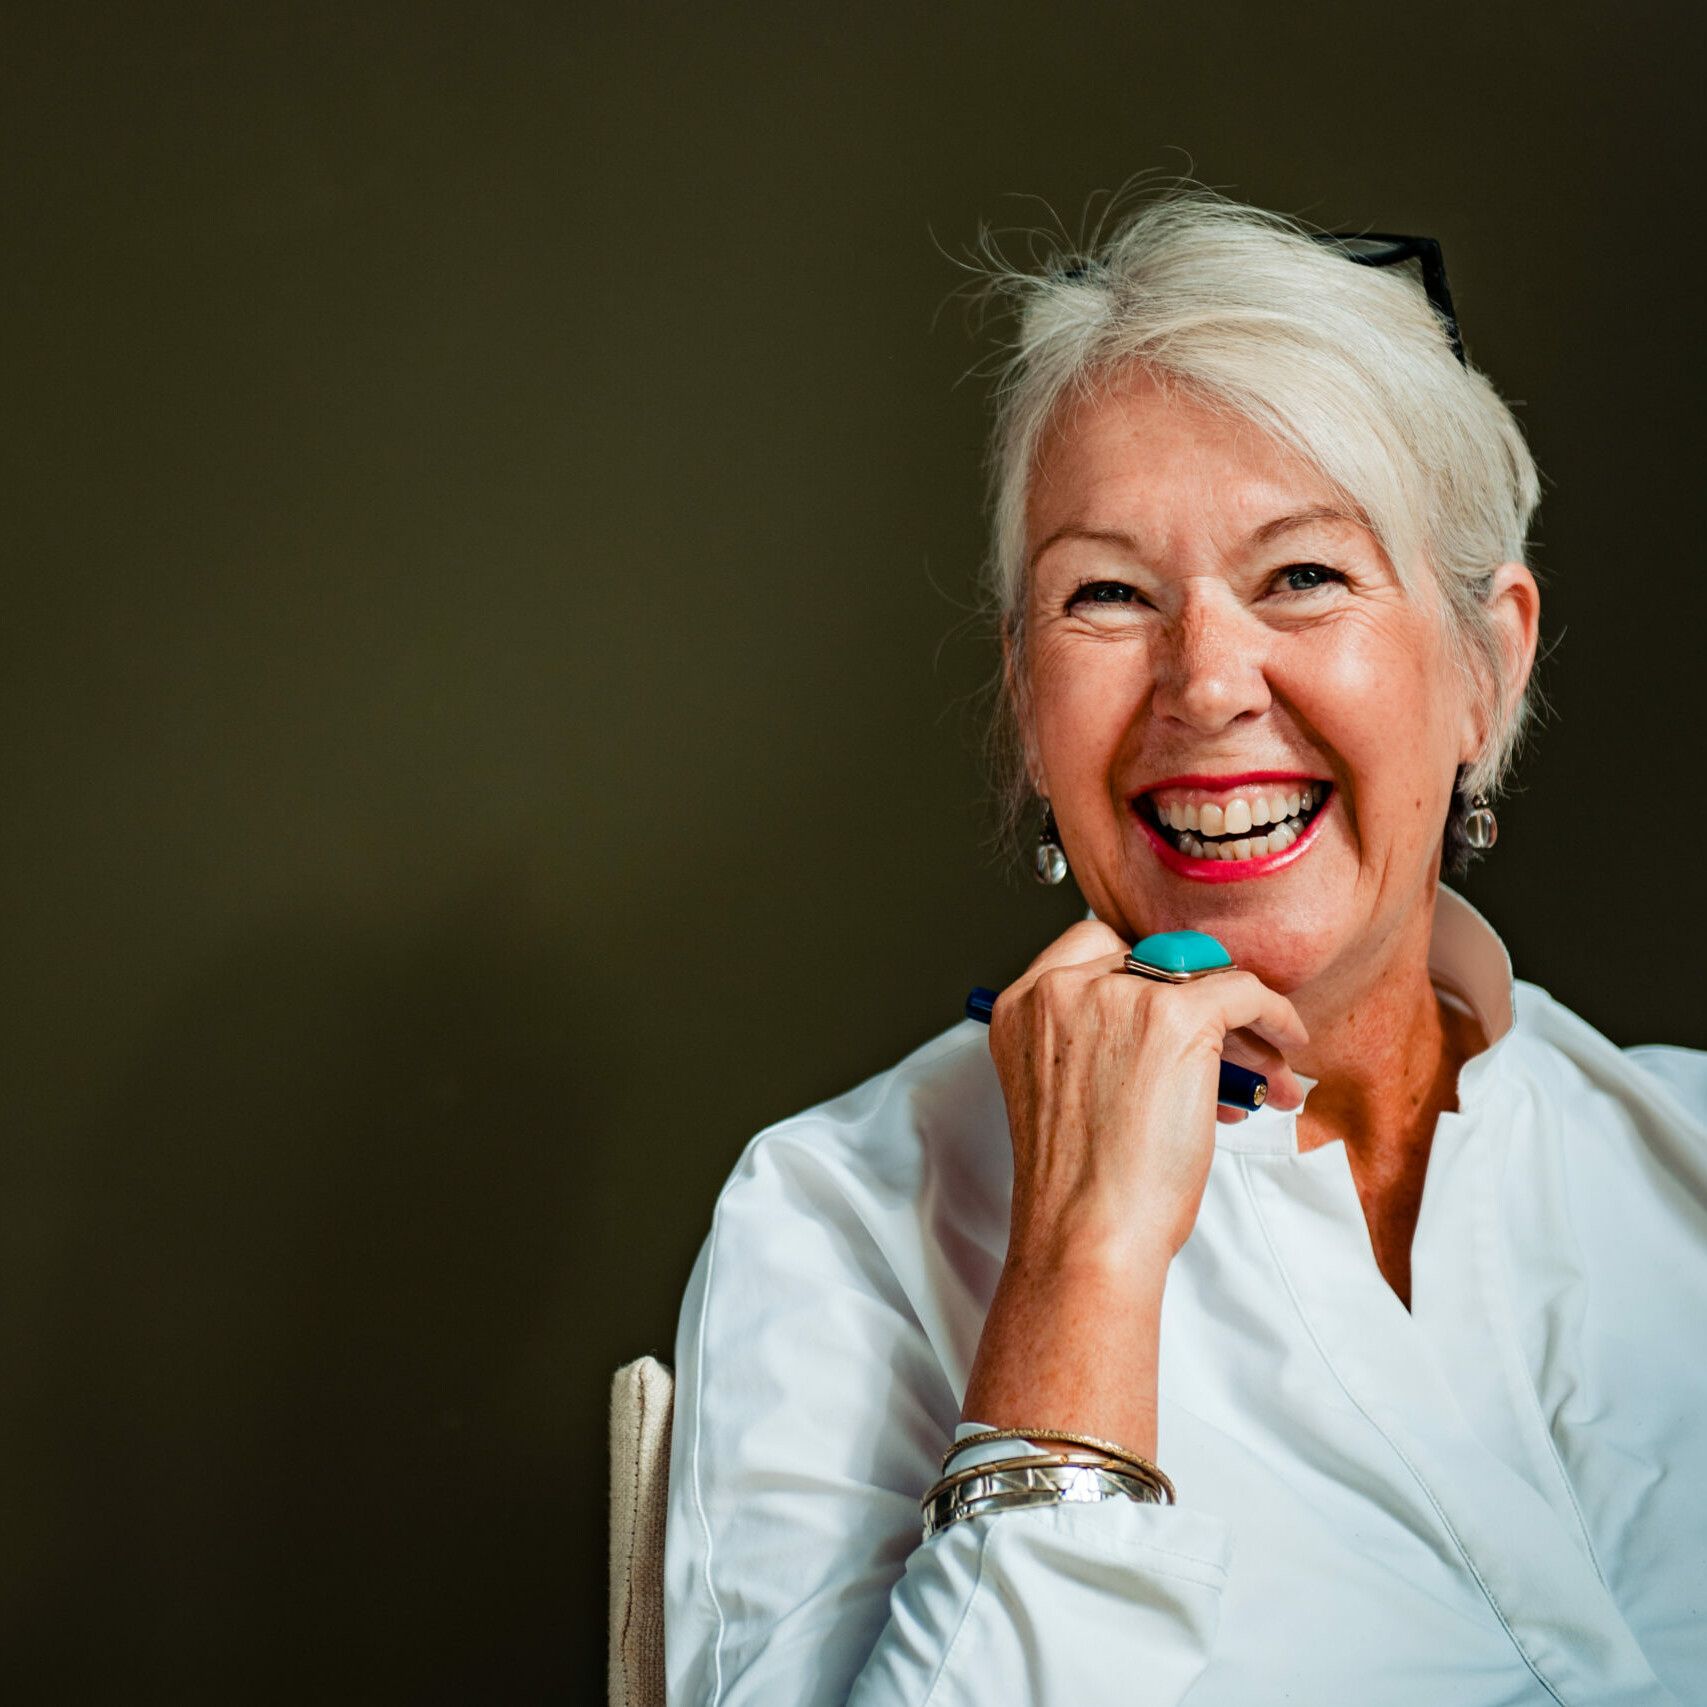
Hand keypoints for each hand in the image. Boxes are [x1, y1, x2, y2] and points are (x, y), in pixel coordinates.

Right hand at [989, 919, 1307, 1271]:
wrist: (1089, 1230)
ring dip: (1238, 1024)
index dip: (1138, 976)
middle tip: (1227, 1045)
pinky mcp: (1175, 1015)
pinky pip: (1243, 991)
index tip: (1171, 1005)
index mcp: (1022, 1006)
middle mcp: (1062, 989)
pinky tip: (1286, 1041)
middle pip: (1150, 960)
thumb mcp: (1065, 1091)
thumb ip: (1092, 1042)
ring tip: (1262, 1074)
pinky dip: (1273, 1014)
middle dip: (1194, 1001)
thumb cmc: (1081, 1188)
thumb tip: (1173, 1021)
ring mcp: (1117, 997)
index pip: (1090, 949)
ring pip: (1201, 978)